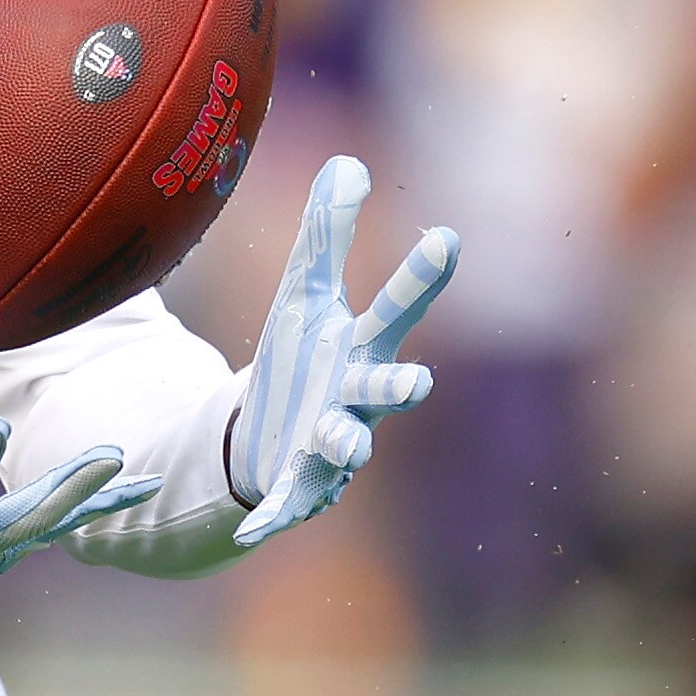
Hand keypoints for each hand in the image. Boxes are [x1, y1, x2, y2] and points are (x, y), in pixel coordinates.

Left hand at [220, 155, 456, 553]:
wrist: (270, 440)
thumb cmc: (302, 360)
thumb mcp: (304, 293)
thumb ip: (326, 234)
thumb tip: (348, 162)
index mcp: (361, 347)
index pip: (397, 307)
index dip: (421, 276)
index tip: (446, 236)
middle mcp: (359, 397)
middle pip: (388, 385)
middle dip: (401, 382)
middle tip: (418, 378)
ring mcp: (333, 444)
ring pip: (349, 446)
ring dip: (349, 444)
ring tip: (348, 445)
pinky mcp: (298, 485)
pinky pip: (288, 504)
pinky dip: (274, 516)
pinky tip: (250, 532)